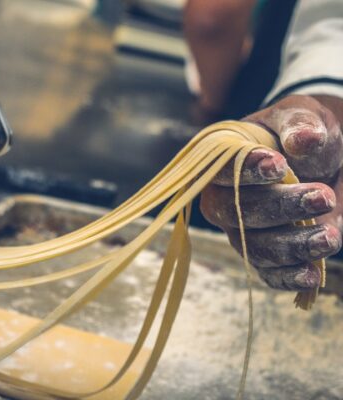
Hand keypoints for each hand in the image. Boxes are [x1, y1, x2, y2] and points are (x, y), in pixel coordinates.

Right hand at [200, 95, 342, 290]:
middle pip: (236, 213)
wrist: (316, 157)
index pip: (221, 171)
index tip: (279, 166)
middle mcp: (223, 199)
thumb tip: (303, 141)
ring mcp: (239, 230)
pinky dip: (287, 276)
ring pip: (253, 247)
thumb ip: (299, 123)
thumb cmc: (299, 133)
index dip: (245, 173)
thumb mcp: (300, 115)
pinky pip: (266, 272)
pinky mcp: (260, 253)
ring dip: (291, 245)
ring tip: (329, 236)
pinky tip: (312, 274)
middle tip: (322, 197)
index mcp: (223, 162)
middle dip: (278, 209)